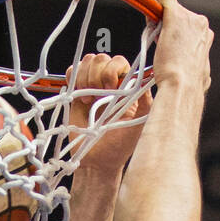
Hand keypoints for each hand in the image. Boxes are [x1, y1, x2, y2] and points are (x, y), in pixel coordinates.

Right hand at [67, 53, 152, 175]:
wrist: (96, 162)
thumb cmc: (119, 147)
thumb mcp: (140, 125)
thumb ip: (146, 101)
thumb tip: (146, 77)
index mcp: (127, 88)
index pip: (120, 62)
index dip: (113, 70)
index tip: (112, 88)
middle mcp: (110, 84)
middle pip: (102, 58)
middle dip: (99, 75)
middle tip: (99, 97)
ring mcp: (92, 87)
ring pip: (88, 62)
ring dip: (86, 77)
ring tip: (90, 100)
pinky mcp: (76, 92)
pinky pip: (73, 70)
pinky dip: (74, 77)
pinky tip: (79, 95)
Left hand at [152, 0, 212, 91]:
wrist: (181, 86)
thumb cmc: (186, 86)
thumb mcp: (199, 75)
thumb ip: (196, 67)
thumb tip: (204, 76)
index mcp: (206, 38)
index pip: (187, 25)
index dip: (173, 33)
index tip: (165, 45)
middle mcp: (201, 25)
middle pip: (179, 16)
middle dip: (166, 27)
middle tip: (159, 45)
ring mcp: (189, 18)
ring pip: (170, 10)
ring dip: (160, 22)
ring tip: (157, 42)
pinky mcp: (175, 14)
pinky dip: (155, 3)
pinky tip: (149, 18)